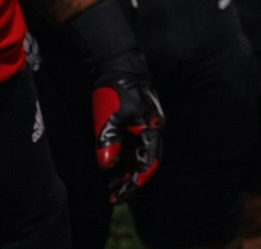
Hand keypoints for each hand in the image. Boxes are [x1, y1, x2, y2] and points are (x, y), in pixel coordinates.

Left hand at [91, 49, 164, 202]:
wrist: (119, 64)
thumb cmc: (116, 90)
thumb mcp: (109, 117)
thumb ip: (108, 142)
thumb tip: (107, 166)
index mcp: (152, 129)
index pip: (147, 165)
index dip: (135, 183)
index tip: (118, 196)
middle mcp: (153, 130)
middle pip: (146, 163)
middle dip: (131, 181)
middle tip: (113, 196)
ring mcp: (146, 126)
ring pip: (139, 156)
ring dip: (127, 172)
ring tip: (110, 186)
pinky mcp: (137, 122)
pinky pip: (134, 147)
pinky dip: (124, 160)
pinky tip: (111, 167)